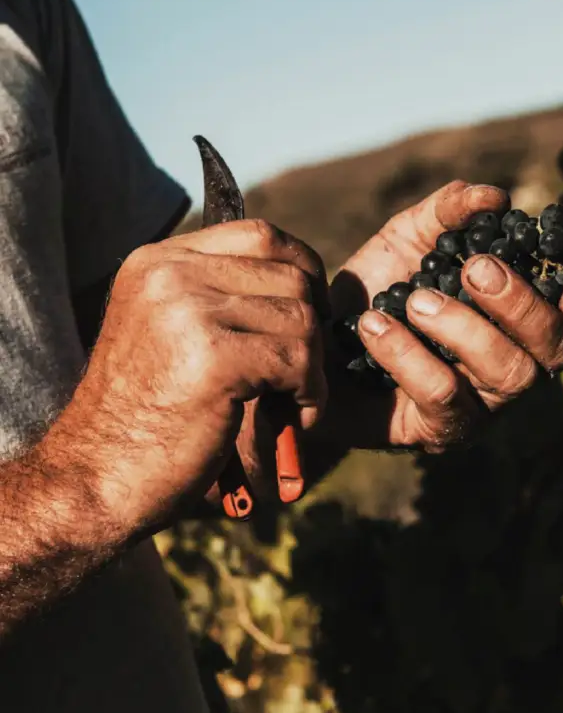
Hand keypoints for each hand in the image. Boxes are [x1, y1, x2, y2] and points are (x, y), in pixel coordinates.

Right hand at [61, 220, 328, 531]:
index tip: (308, 316)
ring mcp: (188, 310)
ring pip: (302, 317)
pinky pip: (299, 359)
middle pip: (291, 274)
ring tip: (295, 401)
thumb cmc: (145, 417)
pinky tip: (295, 417)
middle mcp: (170, 274)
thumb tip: (304, 285)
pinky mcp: (212, 356)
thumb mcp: (170, 333)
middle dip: (314, 326)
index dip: (302, 271)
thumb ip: (217, 297)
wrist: (97, 477)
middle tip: (304, 372)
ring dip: (314, 366)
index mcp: (158, 261)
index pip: (260, 235)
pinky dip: (310, 393)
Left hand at [324, 181, 562, 452]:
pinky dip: (409, 353)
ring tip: (414, 298)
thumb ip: (449, 213)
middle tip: (476, 269)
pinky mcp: (436, 432)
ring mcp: (480, 408)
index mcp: (514, 323)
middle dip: (522, 304)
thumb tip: (494, 196)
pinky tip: (373, 325)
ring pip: (508, 374)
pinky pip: (443, 396)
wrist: (310, 341)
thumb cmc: (374, 291)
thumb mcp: (407, 238)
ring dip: (465, 328)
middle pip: (554, 350)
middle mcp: (510, 368)